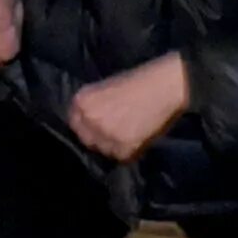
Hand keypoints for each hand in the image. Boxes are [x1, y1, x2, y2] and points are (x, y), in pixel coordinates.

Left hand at [68, 54, 188, 163]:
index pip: (74, 122)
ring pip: (104, 150)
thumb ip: (94, 104)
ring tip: (129, 133)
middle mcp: (89, 119)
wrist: (164, 86)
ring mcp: (105, 134)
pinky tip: (138, 137)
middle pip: (87, 139)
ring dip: (113, 145)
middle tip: (114, 131)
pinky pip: (121, 156)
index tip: (96, 126)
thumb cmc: (139, 80)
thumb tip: (89, 121)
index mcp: (82, 101)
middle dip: (98, 137)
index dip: (86, 125)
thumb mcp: (106, 87)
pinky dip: (129, 150)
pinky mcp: (123, 147)